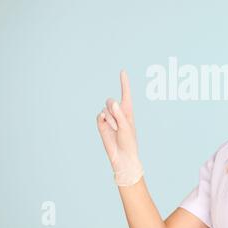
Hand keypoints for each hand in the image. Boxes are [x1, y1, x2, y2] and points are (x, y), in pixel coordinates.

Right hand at [96, 70, 143, 186]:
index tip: (123, 71)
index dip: (124, 83)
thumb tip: (112, 103)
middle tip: (119, 123)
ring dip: (111, 119)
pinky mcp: (101, 124)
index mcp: (128, 111)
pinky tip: (107, 127)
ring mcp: (109, 118)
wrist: (122, 156)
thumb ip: (120, 114)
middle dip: (114, 110)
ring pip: (105, 109)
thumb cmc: (129, 141)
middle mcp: (118, 112)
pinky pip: (99, 116)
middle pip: (111, 101)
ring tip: (116, 130)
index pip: (125, 94)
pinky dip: (103, 120)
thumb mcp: (127, 126)